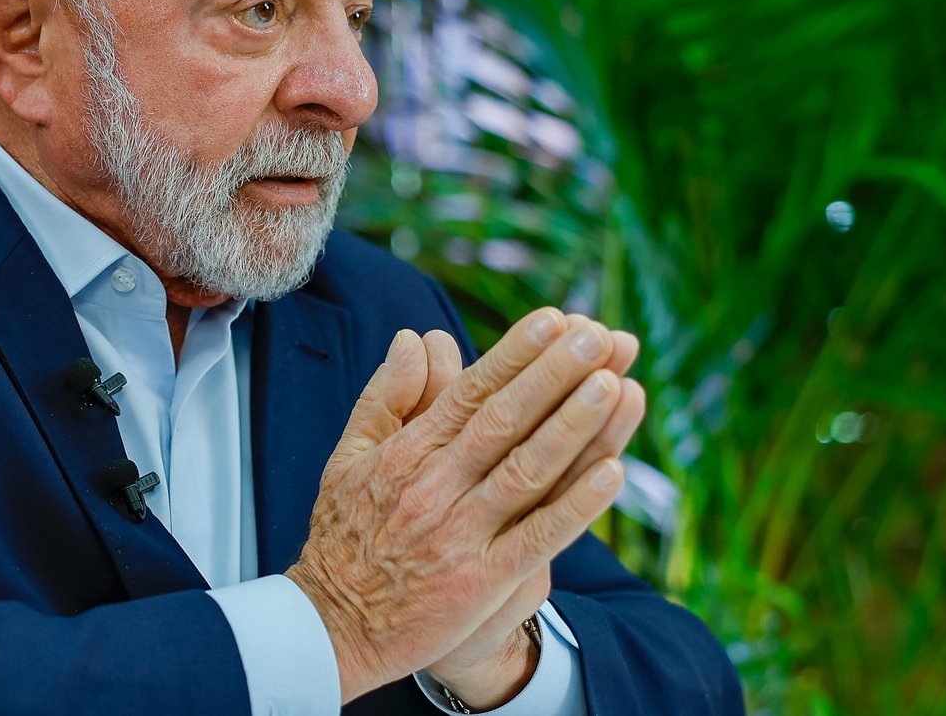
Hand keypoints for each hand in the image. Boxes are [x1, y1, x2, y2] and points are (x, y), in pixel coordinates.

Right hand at [284, 309, 628, 702]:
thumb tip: (414, 337)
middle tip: (596, 334)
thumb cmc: (344, 534)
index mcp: (407, 453)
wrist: (331, 627)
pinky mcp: (481, 582)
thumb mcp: (348, 456)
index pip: (469, 391)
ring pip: (525, 471)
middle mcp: (434, 487)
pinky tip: (611, 473)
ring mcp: (460, 535)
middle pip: (504, 421)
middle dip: (554, 374)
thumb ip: (386, 396)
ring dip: (573, 427)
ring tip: (613, 385)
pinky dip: (575, 506)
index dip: (515, 354)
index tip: (554, 319)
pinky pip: (537, 538)